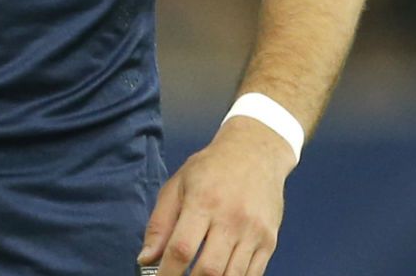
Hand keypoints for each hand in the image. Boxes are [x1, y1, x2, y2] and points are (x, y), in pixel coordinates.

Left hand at [139, 117, 294, 275]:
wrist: (256, 152)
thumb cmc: (212, 168)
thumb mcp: (178, 185)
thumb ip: (160, 223)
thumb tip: (146, 258)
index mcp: (203, 202)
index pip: (182, 249)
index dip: (167, 273)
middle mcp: (231, 218)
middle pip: (209, 269)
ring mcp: (254, 232)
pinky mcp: (269, 241)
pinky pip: (253, 275)